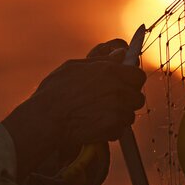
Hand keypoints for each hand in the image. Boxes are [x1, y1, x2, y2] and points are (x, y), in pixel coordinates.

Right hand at [3, 49, 145, 178]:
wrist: (46, 119)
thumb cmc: (55, 91)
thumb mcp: (74, 66)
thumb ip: (102, 60)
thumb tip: (120, 54)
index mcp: (109, 71)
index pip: (137, 74)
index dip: (131, 80)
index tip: (124, 84)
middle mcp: (117, 90)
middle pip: (138, 96)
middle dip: (128, 99)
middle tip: (111, 101)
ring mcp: (117, 110)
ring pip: (130, 115)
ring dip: (119, 116)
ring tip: (99, 114)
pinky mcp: (113, 128)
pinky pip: (120, 130)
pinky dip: (111, 130)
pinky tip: (95, 124)